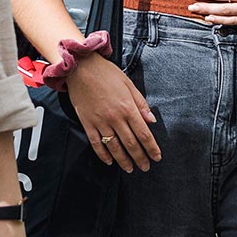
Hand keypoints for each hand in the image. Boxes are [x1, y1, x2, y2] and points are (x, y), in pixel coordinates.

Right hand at [65, 56, 159, 171]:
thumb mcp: (128, 84)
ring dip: (123, 160)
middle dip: (140, 157)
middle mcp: (115, 117)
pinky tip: (109, 161)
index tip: (156, 157)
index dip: (151, 148)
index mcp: (127, 107)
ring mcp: (100, 122)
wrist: (80, 67)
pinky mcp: (87, 123)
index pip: (143, 133)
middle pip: (131, 143)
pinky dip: (103, 154)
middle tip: (145, 167)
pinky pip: (96, 143)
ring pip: (114, 147)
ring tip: (130, 168)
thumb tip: (151, 120)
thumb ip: (141, 103)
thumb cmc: (105, 73)